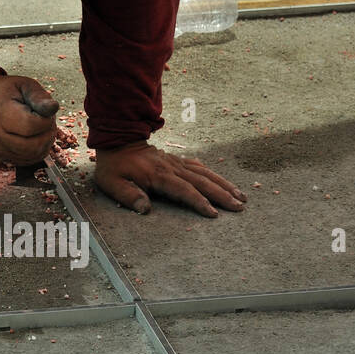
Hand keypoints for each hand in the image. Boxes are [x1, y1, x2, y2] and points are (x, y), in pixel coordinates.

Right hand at [0, 75, 59, 164]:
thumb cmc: (7, 92)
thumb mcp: (25, 86)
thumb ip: (40, 97)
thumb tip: (54, 108)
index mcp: (0, 115)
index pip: (32, 126)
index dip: (45, 120)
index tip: (43, 110)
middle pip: (35, 145)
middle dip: (48, 133)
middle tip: (44, 119)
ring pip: (34, 155)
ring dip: (45, 142)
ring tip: (39, 126)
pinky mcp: (2, 157)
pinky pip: (29, 160)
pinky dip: (38, 150)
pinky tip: (34, 136)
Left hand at [93, 143, 247, 216]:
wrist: (116, 140)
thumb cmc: (113, 167)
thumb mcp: (112, 183)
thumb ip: (129, 196)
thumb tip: (145, 209)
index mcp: (158, 175)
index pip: (183, 190)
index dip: (199, 202)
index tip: (214, 213)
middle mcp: (172, 168)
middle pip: (201, 182)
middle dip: (222, 195)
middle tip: (240, 206)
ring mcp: (176, 163)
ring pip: (205, 173)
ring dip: (224, 184)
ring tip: (242, 196)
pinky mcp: (177, 160)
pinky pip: (199, 167)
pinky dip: (213, 174)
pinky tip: (223, 182)